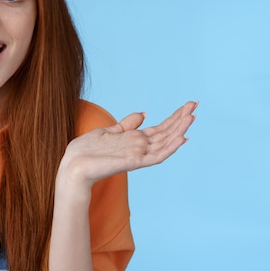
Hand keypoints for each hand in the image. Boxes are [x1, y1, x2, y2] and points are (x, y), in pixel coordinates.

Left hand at [59, 101, 197, 190]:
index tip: (188, 105)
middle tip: (196, 104)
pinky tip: (181, 138)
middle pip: (166, 132)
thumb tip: (143, 113)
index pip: (160, 128)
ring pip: (164, 142)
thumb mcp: (108, 131)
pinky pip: (156, 156)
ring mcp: (138, 155)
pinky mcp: (133, 162)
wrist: (73, 166)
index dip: (175, 117)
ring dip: (179, 130)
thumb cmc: (87, 151)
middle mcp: (140, 147)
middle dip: (181, 119)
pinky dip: (169, 148)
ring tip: (192, 117)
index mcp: (135, 140)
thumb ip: (127, 124)